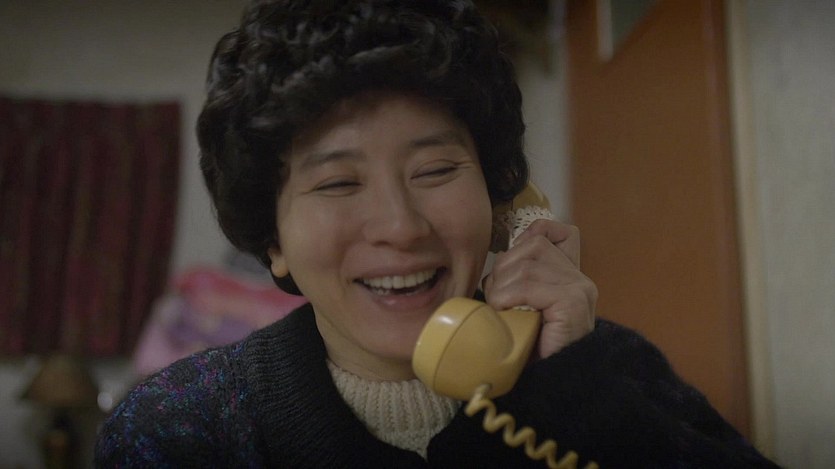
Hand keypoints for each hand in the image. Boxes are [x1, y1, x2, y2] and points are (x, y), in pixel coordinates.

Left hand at [482, 219, 596, 357]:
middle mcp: (580, 279)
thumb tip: (493, 264)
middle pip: (534, 245)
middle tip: (497, 298)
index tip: (511, 264)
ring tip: (500, 309)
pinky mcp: (572, 302)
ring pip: (527, 264)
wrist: (550, 387)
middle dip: (504, 267)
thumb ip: (519, 284)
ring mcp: (579, 289)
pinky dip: (507, 296)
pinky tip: (504, 312)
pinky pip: (529, 284)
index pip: (558, 232)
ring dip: (502, 286)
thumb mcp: (523, 309)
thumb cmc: (531, 352)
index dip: (531, 236)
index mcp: (572, 277)